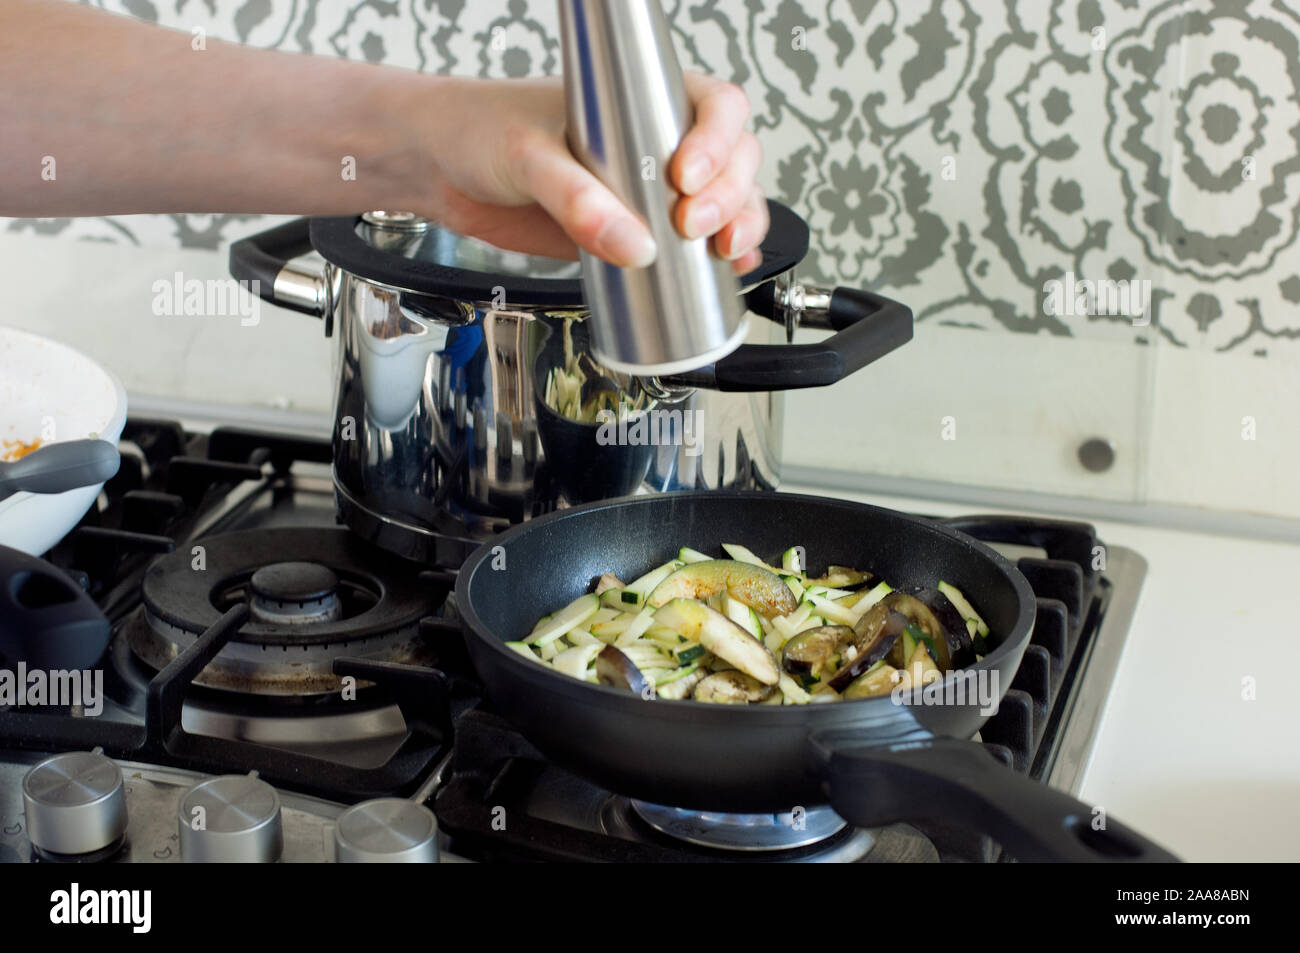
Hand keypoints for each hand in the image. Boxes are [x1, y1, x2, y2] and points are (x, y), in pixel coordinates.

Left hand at [420, 73, 767, 272]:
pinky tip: (723, 270)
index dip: (717, 140)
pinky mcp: (636, 230)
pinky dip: (717, 257)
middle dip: (730, 194)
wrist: (443, 170)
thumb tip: (634, 246)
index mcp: (638, 98)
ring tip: (720, 252)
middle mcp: (655, 140)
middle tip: (692, 225)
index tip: (686, 178)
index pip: (713, 105)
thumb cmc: (481, 131)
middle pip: (734, 157)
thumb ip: (576, 200)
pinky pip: (693, 243)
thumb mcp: (527, 156)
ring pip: (726, 199)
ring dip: (738, 225)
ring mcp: (650, 187)